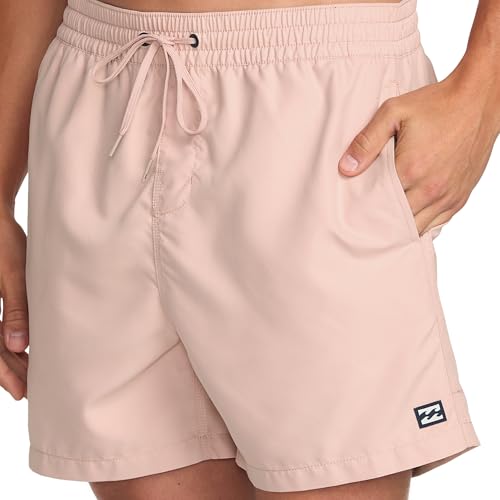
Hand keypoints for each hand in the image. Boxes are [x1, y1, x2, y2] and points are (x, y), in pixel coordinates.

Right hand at [0, 214, 28, 399]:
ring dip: (10, 359)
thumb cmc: (3, 244)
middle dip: (10, 371)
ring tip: (30, 375)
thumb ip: (15, 310)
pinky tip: (24, 351)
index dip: (5, 373)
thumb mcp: (14, 276)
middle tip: (30, 389)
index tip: (21, 391)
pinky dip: (9, 341)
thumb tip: (19, 346)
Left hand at [338, 66, 498, 235]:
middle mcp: (431, 188)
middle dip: (379, 222)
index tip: (352, 210)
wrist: (478, 100)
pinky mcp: (460, 197)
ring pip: (416, 227)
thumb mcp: (393, 113)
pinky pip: (436, 224)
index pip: (378, 204)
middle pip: (396, 221)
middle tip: (364, 220)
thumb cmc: (436, 104)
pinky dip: (421, 224)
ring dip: (399, 226)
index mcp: (411, 169)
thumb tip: (345, 168)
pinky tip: (407, 219)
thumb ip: (367, 141)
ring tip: (384, 221)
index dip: (364, 208)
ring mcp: (448, 196)